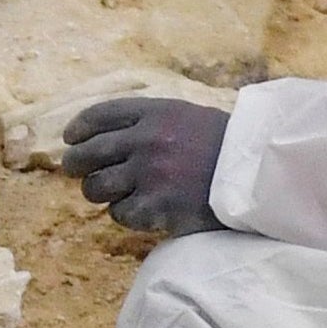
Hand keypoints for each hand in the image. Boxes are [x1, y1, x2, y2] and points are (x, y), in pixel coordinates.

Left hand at [63, 93, 231, 236]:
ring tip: (119, 192)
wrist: (256, 175)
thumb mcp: (185, 117)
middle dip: (76, 165)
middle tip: (80, 172)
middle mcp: (147, 140)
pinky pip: (118, 214)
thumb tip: (96, 137)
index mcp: (155, 113)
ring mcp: (150, 174)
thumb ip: (146, 123)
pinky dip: (126, 214)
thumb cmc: (221, 146)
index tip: (70, 139)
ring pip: (95, 187)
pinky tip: (144, 209)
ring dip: (101, 192)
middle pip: (85, 154)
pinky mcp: (156, 206)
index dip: (78, 130)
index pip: (99, 116)